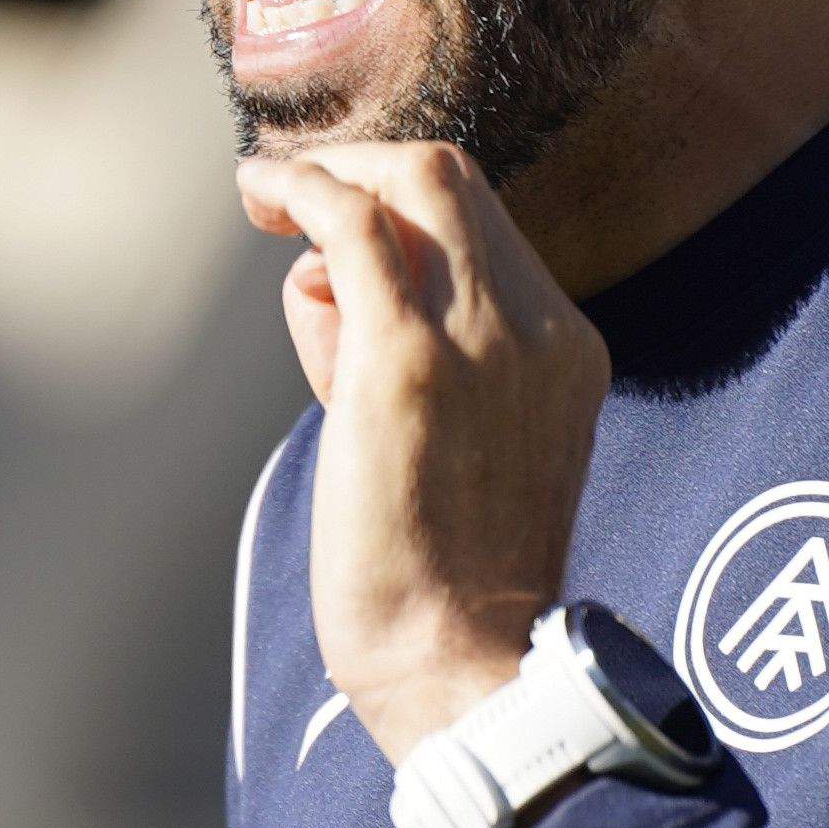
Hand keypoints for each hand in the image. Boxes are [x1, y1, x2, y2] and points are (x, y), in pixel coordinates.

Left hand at [238, 142, 608, 756]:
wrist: (461, 662)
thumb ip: (417, 359)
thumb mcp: (468, 451)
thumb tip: (325, 285)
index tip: (340, 225)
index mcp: (568, 351)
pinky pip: (354, 225)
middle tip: (294, 188)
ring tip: (266, 200)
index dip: (405, 211)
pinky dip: (303, 188)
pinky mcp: (406, 358)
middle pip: (458, 181)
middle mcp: (537, 328)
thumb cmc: (443, 583)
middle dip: (366, 165)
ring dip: (328, 175)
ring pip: (413, 182)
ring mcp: (479, 335)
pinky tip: (260, 193)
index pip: (488, 231)